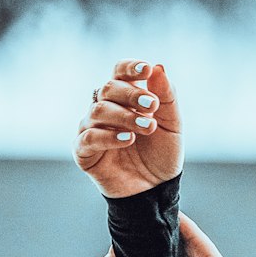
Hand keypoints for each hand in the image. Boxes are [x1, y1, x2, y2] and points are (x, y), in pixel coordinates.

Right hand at [73, 59, 182, 197]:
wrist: (156, 190)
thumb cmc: (161, 154)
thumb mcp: (172, 125)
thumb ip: (166, 97)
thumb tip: (158, 67)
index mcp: (124, 98)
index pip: (119, 73)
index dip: (130, 68)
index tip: (146, 69)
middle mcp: (104, 109)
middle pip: (109, 88)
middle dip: (132, 95)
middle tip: (152, 107)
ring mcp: (91, 129)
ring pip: (98, 110)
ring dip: (125, 116)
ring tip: (148, 127)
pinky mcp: (83, 152)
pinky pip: (88, 137)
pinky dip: (109, 136)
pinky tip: (128, 140)